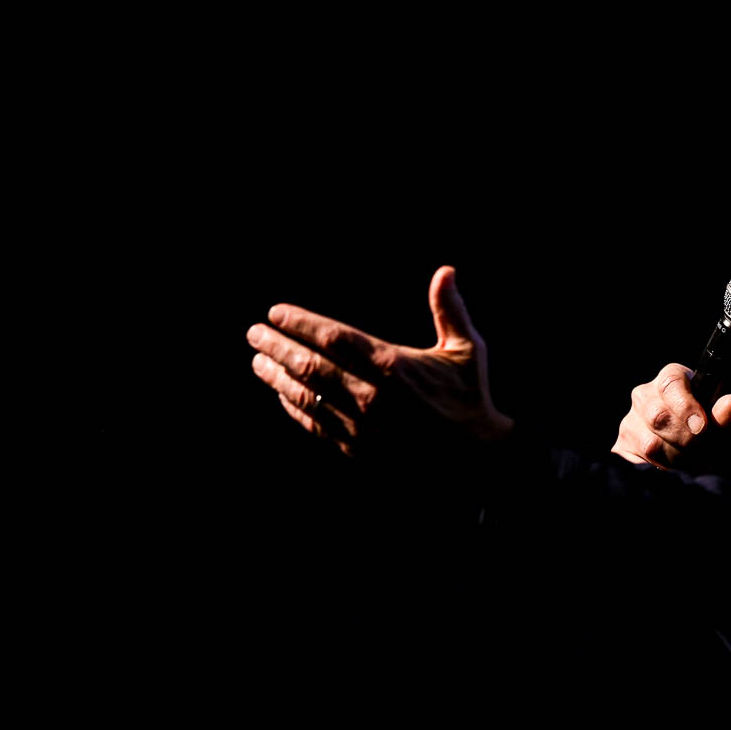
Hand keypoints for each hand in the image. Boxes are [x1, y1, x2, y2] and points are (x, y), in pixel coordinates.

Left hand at [247, 265, 511, 456]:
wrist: (476, 459)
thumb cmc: (470, 399)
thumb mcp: (468, 351)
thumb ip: (450, 310)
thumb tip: (445, 270)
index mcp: (393, 365)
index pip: (333, 337)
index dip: (300, 323)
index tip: (276, 312)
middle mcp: (370, 395)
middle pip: (309, 365)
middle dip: (276, 346)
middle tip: (254, 334)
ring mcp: (361, 425)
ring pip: (306, 396)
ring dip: (276, 377)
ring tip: (258, 362)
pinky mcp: (357, 449)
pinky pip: (315, 425)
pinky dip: (293, 409)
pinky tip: (281, 396)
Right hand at [612, 363, 730, 476]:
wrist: (715, 476)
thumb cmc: (726, 445)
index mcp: (675, 381)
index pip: (670, 382)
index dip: (684, 405)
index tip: (702, 426)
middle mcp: (646, 398)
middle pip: (657, 415)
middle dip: (685, 440)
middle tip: (704, 453)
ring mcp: (631, 425)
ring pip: (648, 444)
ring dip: (677, 461)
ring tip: (695, 467)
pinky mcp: (622, 451)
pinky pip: (637, 464)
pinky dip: (660, 473)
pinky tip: (675, 474)